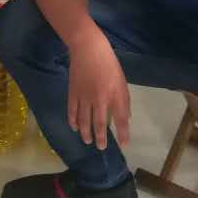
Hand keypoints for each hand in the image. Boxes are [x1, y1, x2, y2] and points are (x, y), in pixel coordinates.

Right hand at [67, 29, 129, 149]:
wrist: (88, 49)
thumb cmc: (109, 64)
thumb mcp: (121, 81)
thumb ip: (123, 101)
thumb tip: (125, 118)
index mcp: (115, 94)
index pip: (121, 118)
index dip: (123, 133)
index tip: (124, 144)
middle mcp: (100, 98)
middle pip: (100, 123)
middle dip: (101, 137)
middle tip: (101, 148)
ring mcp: (84, 97)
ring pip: (84, 120)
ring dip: (86, 133)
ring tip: (88, 141)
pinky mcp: (73, 93)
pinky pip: (72, 111)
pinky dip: (73, 121)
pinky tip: (75, 128)